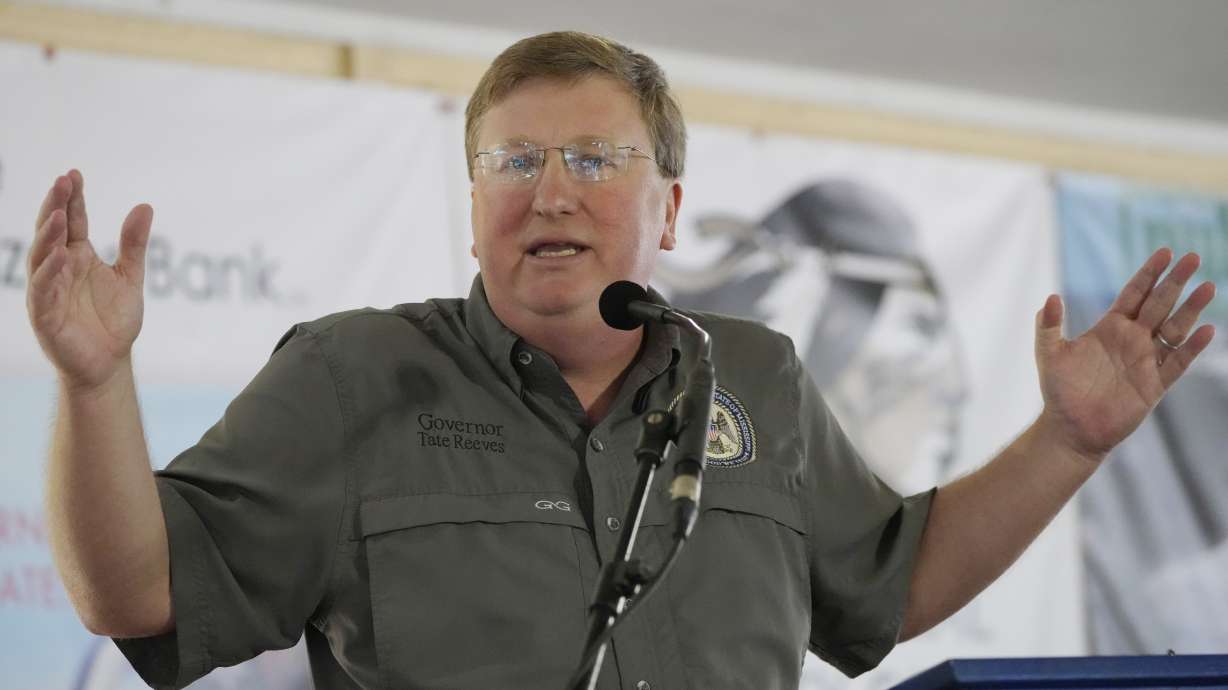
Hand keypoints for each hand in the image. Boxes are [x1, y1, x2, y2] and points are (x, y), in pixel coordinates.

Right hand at [25, 170, 152, 391]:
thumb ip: (134, 244)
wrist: (109, 361)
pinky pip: (44, 290)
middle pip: (52, 231)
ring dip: (49, 235)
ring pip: (42, 257)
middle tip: (63, 181)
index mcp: (76, 256)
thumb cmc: (114, 319)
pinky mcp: (45, 315)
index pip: (71, 221)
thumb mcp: (130, 276)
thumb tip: (145, 206)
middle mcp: (58, 268)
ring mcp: (48, 290)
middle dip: (56, 206)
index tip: (75, 174)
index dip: (72, 198)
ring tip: (60, 214)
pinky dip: (50, 272)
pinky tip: (60, 255)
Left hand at [1034, 248, 1215, 460]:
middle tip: (1193, 257)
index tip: (1166, 251)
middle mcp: (1132, 339)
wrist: (1070, 429)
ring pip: (1175, 329)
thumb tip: (1050, 297)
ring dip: (1191, 309)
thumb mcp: (1049, 354)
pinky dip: (1192, 347)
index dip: (1149, 273)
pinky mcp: (1155, 385)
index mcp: (1110, 327)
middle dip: (1175, 281)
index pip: (1135, 293)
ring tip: (1208, 286)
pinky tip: (1207, 331)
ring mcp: (1146, 360)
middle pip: (1159, 304)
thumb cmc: (1059, 391)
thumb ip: (1048, 326)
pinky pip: (1178, 363)